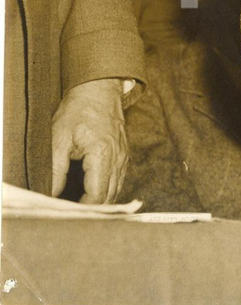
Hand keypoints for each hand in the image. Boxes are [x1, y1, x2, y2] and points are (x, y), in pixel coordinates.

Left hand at [51, 78, 127, 203]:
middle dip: (92, 209)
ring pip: (116, 190)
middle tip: (72, 215)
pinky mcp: (124, 154)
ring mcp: (124, 157)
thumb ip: (56, 170)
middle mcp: (118, 158)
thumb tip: (51, 195)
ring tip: (80, 208)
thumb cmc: (79, 110)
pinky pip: (118, 179)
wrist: (99, 90)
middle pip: (109, 196)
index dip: (83, 209)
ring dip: (101, 201)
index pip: (97, 195)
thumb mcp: (59, 139)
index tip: (67, 213)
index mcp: (103, 155)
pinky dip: (107, 190)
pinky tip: (93, 193)